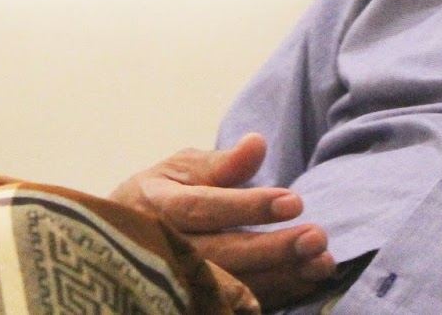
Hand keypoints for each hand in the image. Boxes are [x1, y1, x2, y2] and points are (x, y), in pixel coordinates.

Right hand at [110, 132, 336, 308]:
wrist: (120, 239)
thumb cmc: (158, 195)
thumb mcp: (180, 169)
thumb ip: (220, 163)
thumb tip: (257, 144)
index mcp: (160, 206)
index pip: (204, 208)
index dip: (248, 207)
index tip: (293, 202)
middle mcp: (165, 247)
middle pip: (221, 254)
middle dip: (272, 248)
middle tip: (316, 237)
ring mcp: (177, 280)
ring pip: (231, 284)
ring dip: (280, 275)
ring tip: (321, 262)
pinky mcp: (193, 300)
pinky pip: (235, 304)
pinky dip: (275, 293)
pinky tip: (306, 280)